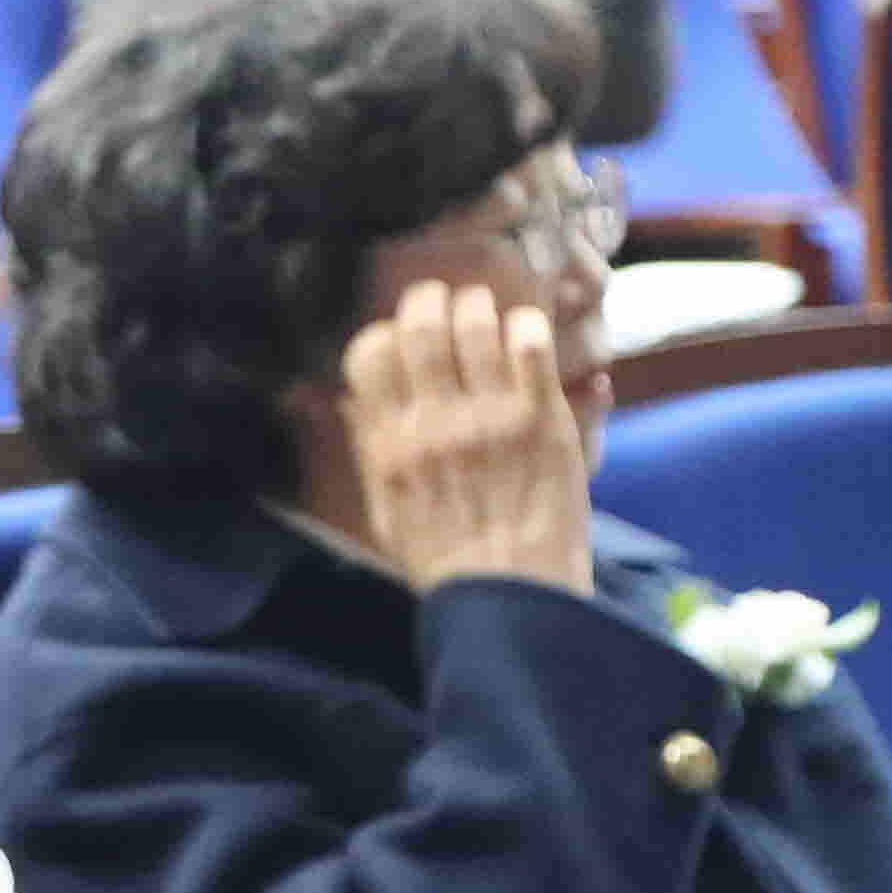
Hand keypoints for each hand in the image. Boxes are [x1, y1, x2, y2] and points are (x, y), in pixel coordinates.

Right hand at [342, 279, 594, 597]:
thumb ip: (369, 447)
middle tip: (444, 303)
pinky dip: (526, 328)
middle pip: (422, 325)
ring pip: (477, 323)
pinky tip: (524, 339)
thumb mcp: (384, 508)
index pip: (369, 354)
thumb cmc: (445, 556)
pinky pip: (530, 343)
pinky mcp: (542, 417)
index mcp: (390, 445)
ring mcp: (491, 417)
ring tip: (485, 316)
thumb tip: (349, 399)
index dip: (383, 334)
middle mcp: (434, 424)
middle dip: (431, 301)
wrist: (511, 591)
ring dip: (479, 309)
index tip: (399, 340)